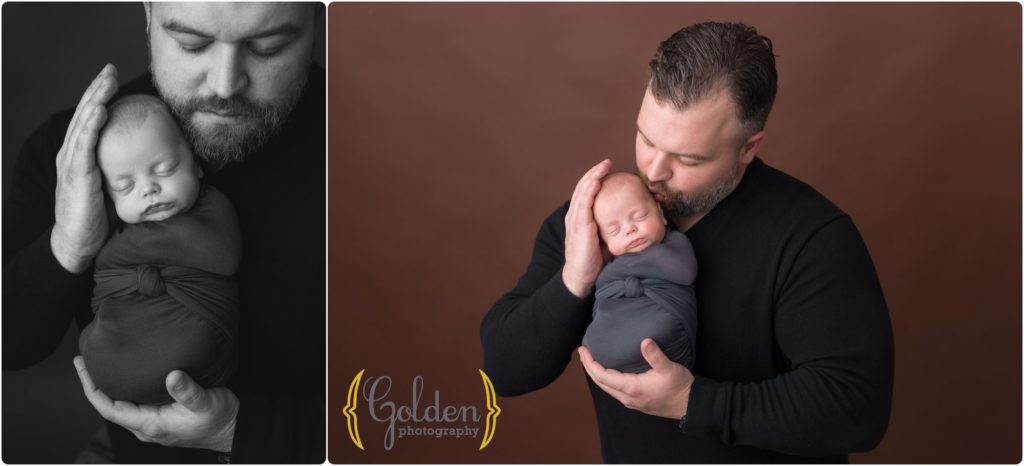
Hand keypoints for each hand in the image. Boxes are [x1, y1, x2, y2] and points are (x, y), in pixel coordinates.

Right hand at [51, 64, 118, 273]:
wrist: (79, 243)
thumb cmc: (100, 216)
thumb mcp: (117, 186)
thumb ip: (129, 168)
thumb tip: (164, 160)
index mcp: (83, 155)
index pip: (92, 118)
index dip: (101, 96)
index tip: (113, 76)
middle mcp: (74, 154)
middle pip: (86, 114)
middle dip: (98, 90)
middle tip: (109, 69)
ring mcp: (72, 164)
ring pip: (83, 125)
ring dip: (95, 101)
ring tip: (106, 83)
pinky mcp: (76, 176)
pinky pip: (82, 147)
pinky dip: (90, 127)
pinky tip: (98, 112)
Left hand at [74, 356, 238, 451]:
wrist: (233, 428)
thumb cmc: (220, 418)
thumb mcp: (206, 402)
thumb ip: (188, 391)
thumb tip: (172, 376)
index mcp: (151, 424)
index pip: (109, 408)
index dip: (91, 388)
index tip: (82, 366)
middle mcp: (146, 427)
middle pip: (109, 406)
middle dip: (94, 384)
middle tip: (84, 359)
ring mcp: (152, 423)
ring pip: (121, 405)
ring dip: (108, 386)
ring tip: (99, 365)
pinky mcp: (160, 417)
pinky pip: (133, 403)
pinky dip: (123, 388)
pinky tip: (125, 375)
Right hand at [562, 159, 611, 296]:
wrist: (581, 276)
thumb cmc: (593, 261)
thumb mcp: (602, 239)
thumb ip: (610, 227)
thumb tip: (629, 221)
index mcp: (579, 217)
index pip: (586, 192)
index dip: (595, 179)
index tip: (607, 170)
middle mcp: (575, 215)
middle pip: (583, 187)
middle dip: (595, 172)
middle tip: (607, 162)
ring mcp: (575, 219)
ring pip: (583, 191)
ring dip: (594, 176)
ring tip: (604, 166)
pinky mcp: (579, 225)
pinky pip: (584, 202)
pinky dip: (590, 190)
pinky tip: (598, 181)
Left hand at [578, 338, 693, 418]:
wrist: (690, 405)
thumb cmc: (679, 387)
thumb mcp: (669, 368)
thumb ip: (655, 355)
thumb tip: (645, 341)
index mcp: (631, 388)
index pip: (602, 376)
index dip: (590, 363)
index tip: (583, 350)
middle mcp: (627, 397)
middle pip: (600, 383)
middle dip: (589, 367)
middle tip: (582, 352)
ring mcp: (631, 401)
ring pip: (607, 387)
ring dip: (597, 374)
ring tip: (591, 360)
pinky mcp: (636, 401)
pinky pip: (615, 390)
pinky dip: (607, 379)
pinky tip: (609, 372)